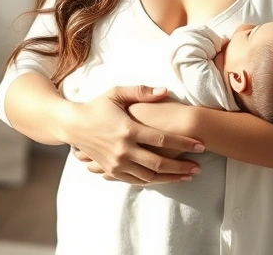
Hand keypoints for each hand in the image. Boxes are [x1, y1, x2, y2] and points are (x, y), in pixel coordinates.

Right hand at [65, 85, 203, 184]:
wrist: (72, 125)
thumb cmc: (96, 106)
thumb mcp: (116, 93)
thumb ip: (142, 91)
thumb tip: (166, 91)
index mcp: (127, 129)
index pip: (162, 140)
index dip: (184, 143)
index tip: (201, 145)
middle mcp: (123, 149)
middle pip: (159, 163)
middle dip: (182, 166)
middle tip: (199, 166)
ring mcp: (117, 163)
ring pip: (149, 177)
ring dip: (171, 178)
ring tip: (188, 175)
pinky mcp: (112, 170)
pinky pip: (136, 181)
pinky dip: (153, 181)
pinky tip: (167, 179)